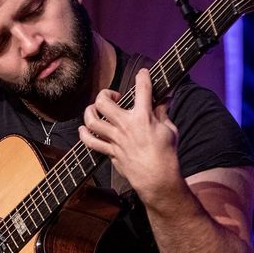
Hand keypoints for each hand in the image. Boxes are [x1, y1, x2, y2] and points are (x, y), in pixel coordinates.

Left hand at [78, 68, 181, 201]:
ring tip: (96, 109)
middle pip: (104, 101)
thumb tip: (165, 97)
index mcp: (144, 117)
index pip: (142, 88)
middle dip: (106, 93)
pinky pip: (90, 142)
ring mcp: (116, 139)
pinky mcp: (110, 152)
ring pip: (92, 120)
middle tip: (114, 97)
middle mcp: (126, 126)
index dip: (143, 76)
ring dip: (90, 111)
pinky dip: (84, 134)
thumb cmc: (167, 154)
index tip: (143, 73)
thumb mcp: (169, 129)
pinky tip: (84, 129)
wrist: (157, 179)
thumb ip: (163, 111)